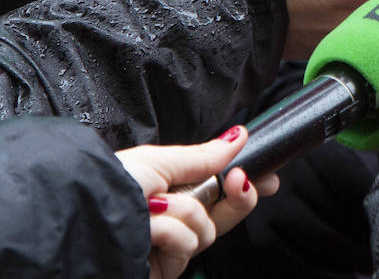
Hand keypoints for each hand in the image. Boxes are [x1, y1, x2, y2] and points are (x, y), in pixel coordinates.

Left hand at [116, 125, 279, 278]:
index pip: (220, 188)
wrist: (85, 218)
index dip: (247, 184)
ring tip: (155, 208)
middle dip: (239, 195)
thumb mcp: (160, 161)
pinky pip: (189, 245)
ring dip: (185, 213)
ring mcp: (171, 244)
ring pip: (208, 228)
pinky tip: (149, 231)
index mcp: (171, 189)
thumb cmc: (111, 186)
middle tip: (239, 180)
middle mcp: (174, 217)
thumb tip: (238, 136)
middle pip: (226, 211)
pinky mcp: (166, 267)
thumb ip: (203, 156)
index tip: (270, 176)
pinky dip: (171, 233)